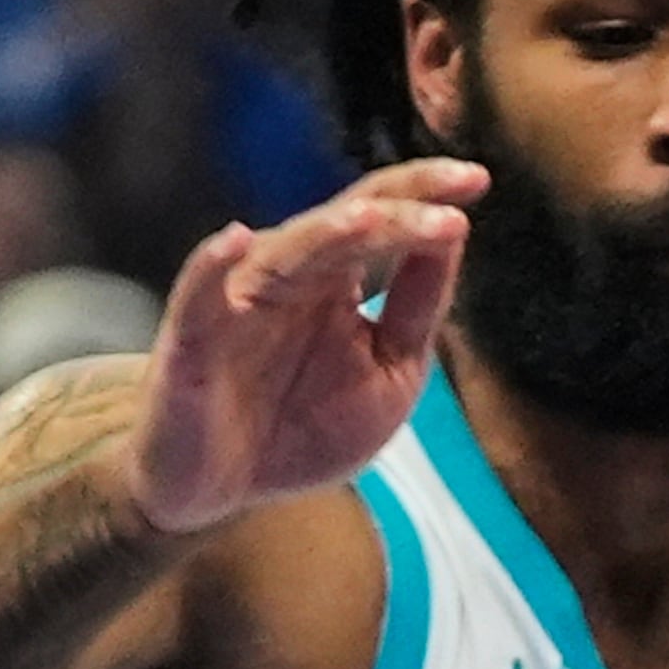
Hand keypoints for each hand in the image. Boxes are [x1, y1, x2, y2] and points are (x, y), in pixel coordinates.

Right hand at [122, 159, 486, 534]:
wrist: (219, 490)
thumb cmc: (303, 426)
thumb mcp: (388, 373)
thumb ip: (417, 309)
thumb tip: (454, 234)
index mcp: (335, 280)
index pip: (380, 218)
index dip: (424, 195)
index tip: (478, 179)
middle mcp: (287, 278)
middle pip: (343, 226)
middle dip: (397, 211)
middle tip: (453, 196)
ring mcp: (238, 304)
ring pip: (285, 255)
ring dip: (326, 234)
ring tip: (368, 219)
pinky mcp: (191, 342)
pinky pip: (198, 298)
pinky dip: (211, 268)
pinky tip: (234, 240)